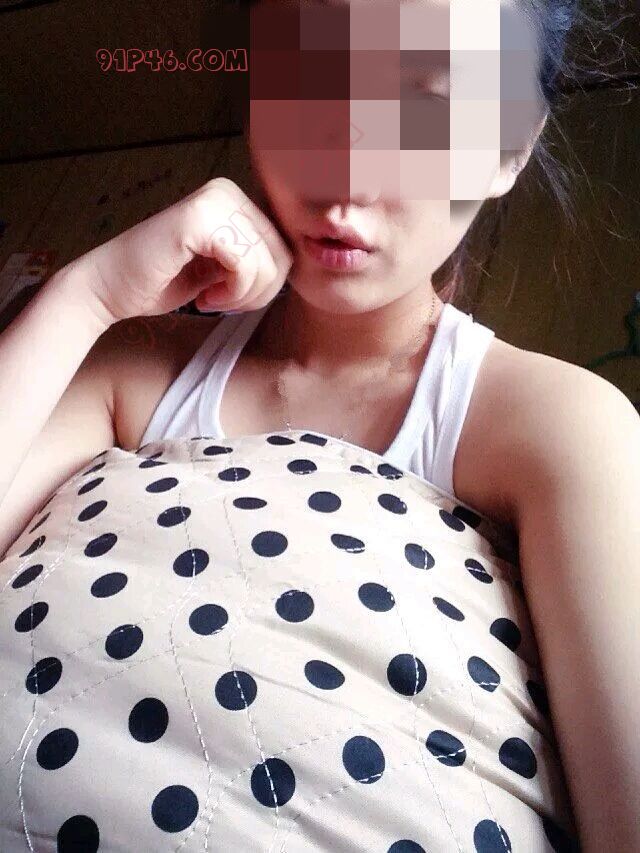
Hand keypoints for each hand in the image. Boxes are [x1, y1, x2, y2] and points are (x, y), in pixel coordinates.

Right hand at [72, 177, 292, 326]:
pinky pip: (246, 264)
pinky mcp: (200, 218)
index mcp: (236, 200)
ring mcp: (214, 200)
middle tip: (224, 303)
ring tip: (213, 300)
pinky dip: (232, 292)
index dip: (267, 286)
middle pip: (282, 254)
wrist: (110, 288)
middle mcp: (227, 191)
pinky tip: (206, 297)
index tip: (233, 297)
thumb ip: (256, 258)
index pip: (284, 247)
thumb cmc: (163, 282)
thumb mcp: (223, 268)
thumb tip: (300, 262)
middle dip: (259, 293)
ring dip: (244, 296)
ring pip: (268, 262)